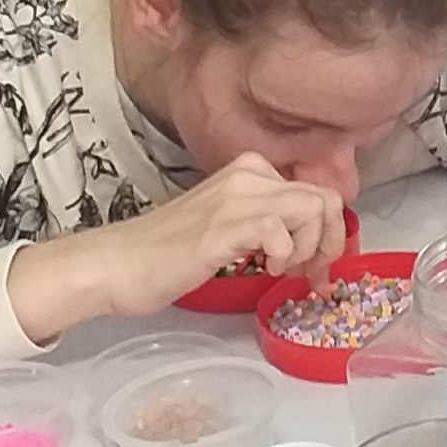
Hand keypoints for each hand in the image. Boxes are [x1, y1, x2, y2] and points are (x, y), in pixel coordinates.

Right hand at [7, 159, 344, 343]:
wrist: (116, 265)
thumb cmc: (168, 253)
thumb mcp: (228, 226)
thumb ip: (265, 222)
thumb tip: (309, 240)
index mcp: (250, 171)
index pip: (318, 191)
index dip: (329, 232)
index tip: (315, 266)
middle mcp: (248, 176)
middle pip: (325, 199)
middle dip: (330, 243)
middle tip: (310, 275)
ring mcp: (235, 199)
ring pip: (312, 209)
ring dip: (311, 249)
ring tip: (286, 273)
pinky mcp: (222, 229)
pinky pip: (280, 230)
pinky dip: (286, 255)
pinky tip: (267, 271)